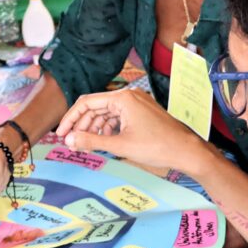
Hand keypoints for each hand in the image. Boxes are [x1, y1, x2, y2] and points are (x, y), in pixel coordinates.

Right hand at [55, 88, 210, 172]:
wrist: (186, 151)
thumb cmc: (157, 146)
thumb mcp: (120, 145)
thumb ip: (91, 141)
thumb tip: (69, 140)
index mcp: (122, 98)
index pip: (87, 102)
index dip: (71, 118)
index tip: (61, 134)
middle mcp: (129, 96)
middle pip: (95, 107)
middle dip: (81, 125)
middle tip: (71, 143)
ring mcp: (136, 104)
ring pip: (106, 113)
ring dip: (94, 128)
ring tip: (85, 145)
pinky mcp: (142, 113)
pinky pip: (118, 117)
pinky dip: (108, 128)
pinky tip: (103, 141)